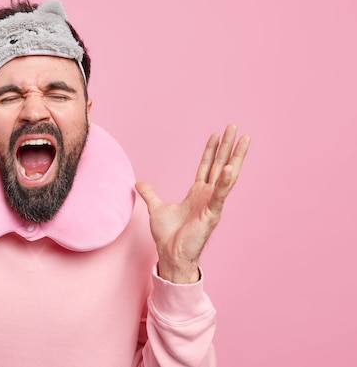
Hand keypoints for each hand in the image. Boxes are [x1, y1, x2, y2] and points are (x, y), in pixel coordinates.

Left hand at [135, 124, 249, 283]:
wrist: (171, 255)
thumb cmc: (168, 236)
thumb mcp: (156, 208)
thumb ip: (150, 194)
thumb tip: (139, 183)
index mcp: (197, 193)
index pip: (206, 166)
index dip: (211, 150)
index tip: (217, 134)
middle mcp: (208, 196)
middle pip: (220, 165)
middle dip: (227, 146)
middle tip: (235, 127)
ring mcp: (212, 204)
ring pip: (227, 175)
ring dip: (235, 156)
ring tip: (244, 139)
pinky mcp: (212, 214)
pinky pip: (220, 194)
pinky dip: (225, 181)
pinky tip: (230, 167)